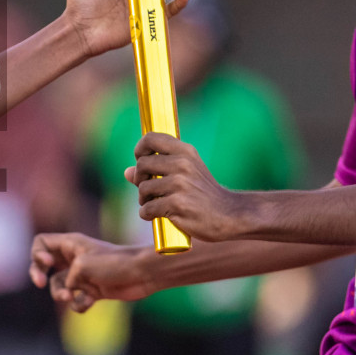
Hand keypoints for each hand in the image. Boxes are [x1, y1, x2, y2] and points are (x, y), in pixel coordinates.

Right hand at [30, 232, 155, 310]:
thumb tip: (67, 291)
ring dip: (60, 294)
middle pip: (44, 265)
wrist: (143, 274)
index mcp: (70, 245)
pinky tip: (88, 302)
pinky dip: (79, 304)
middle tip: (41, 283)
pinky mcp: (93, 291)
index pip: (42, 243)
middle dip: (38, 275)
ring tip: (69, 297)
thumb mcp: (82, 266)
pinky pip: (76, 301)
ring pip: (59, 287)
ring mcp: (83, 275)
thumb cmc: (114, 263)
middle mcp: (74, 259)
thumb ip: (65, 278)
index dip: (37, 254)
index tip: (46, 264)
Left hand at [127, 132, 245, 241]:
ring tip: (155, 204)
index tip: (140, 161)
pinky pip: (147, 208)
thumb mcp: (186, 173)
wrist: (229, 215)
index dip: (139, 149)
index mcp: (185, 151)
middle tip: (149, 191)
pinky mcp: (177, 204)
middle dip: (140, 179)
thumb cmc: (204, 194)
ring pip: (143, 188)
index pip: (151, 138)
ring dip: (144, 200)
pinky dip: (147, 214)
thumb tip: (126, 172)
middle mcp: (182, 164)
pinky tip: (155, 216)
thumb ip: (158, 169)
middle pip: (141, 164)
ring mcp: (180, 184)